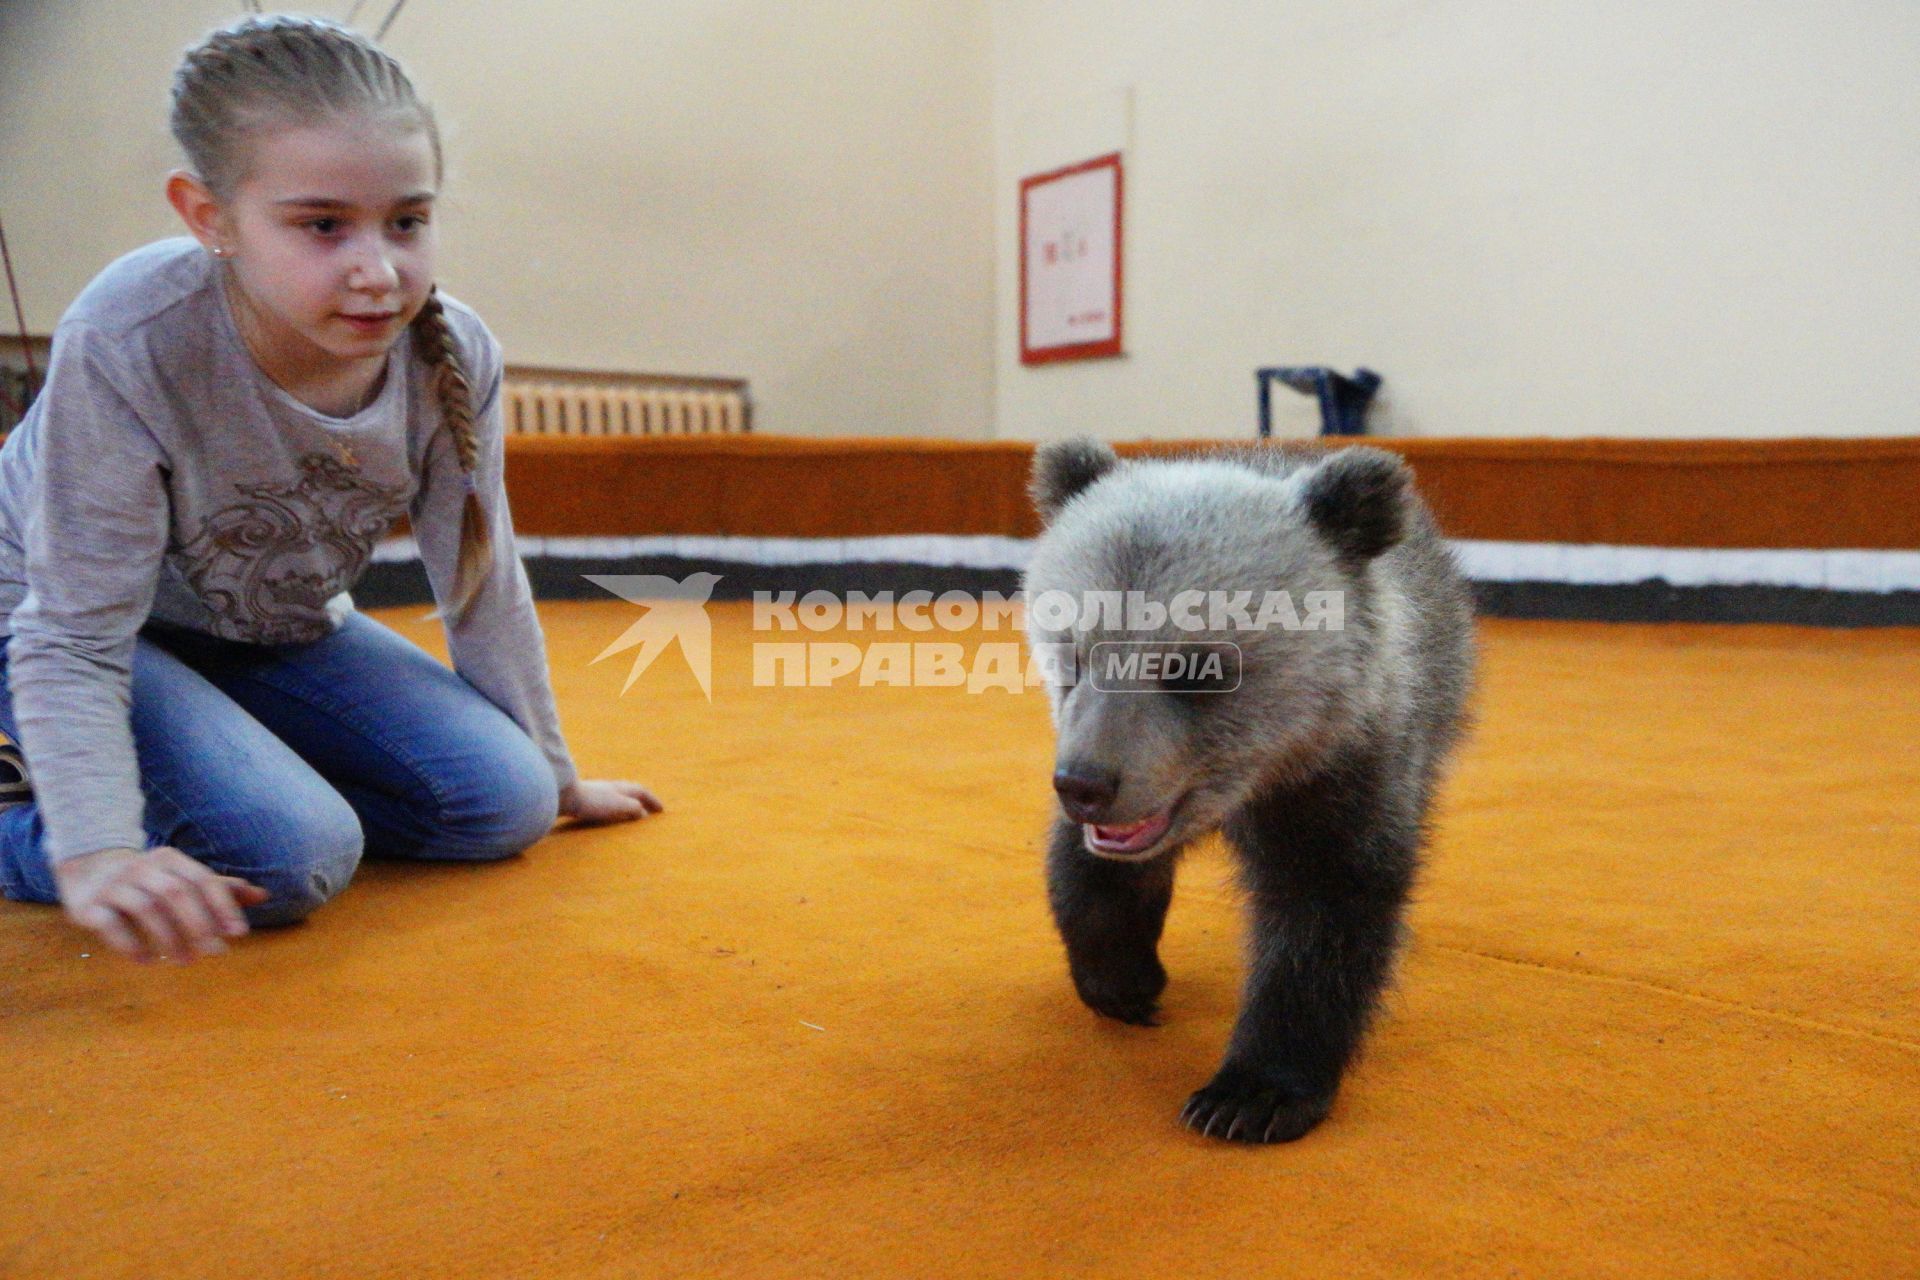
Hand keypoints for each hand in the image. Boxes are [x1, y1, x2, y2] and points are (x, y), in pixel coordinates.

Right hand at [52, 846, 268, 964]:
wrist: (90, 868)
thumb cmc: (151, 878)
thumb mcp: (184, 877)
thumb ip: (220, 888)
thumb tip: (264, 895)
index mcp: (170, 859)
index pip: (202, 880)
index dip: (222, 906)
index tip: (238, 934)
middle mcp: (142, 868)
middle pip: (175, 893)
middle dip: (199, 924)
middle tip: (216, 953)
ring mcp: (114, 885)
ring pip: (145, 908)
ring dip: (169, 938)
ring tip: (185, 960)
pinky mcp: (89, 906)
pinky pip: (110, 925)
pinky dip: (130, 944)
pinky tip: (147, 960)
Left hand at [558, 779, 664, 825]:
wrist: (563, 795)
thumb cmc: (592, 802)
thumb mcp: (618, 805)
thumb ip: (633, 808)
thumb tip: (643, 813)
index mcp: (621, 788)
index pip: (642, 792)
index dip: (653, 801)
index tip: (662, 810)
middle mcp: (611, 787)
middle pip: (631, 791)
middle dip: (643, 799)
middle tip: (650, 808)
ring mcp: (598, 791)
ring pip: (619, 795)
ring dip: (628, 802)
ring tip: (631, 812)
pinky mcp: (586, 798)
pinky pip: (607, 801)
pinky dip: (616, 807)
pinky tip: (609, 813)